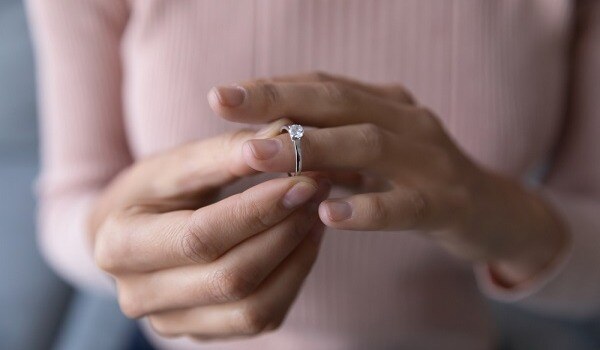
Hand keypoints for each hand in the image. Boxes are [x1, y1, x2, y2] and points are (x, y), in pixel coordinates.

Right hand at [90, 123, 330, 339]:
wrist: (129, 235)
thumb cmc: (149, 193)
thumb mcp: (173, 165)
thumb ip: (223, 153)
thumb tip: (283, 136)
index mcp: (119, 246)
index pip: (199, 237)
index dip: (257, 211)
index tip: (301, 182)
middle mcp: (139, 296)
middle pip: (230, 277)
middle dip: (284, 231)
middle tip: (316, 190)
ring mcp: (172, 323)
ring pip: (253, 308)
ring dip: (296, 257)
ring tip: (315, 213)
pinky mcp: (203, 332)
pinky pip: (261, 318)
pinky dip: (292, 278)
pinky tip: (305, 240)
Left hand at [209, 72, 567, 285]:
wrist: (493, 211)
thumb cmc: (417, 180)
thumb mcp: (373, 154)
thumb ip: (330, 143)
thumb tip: (264, 139)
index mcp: (384, 104)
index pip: (323, 85)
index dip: (273, 87)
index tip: (224, 95)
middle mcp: (406, 121)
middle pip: (338, 101)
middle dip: (278, 100)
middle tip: (222, 103)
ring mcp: (430, 160)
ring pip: (368, 145)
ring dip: (309, 149)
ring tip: (256, 157)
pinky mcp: (447, 203)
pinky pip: (405, 205)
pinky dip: (366, 208)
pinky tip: (327, 214)